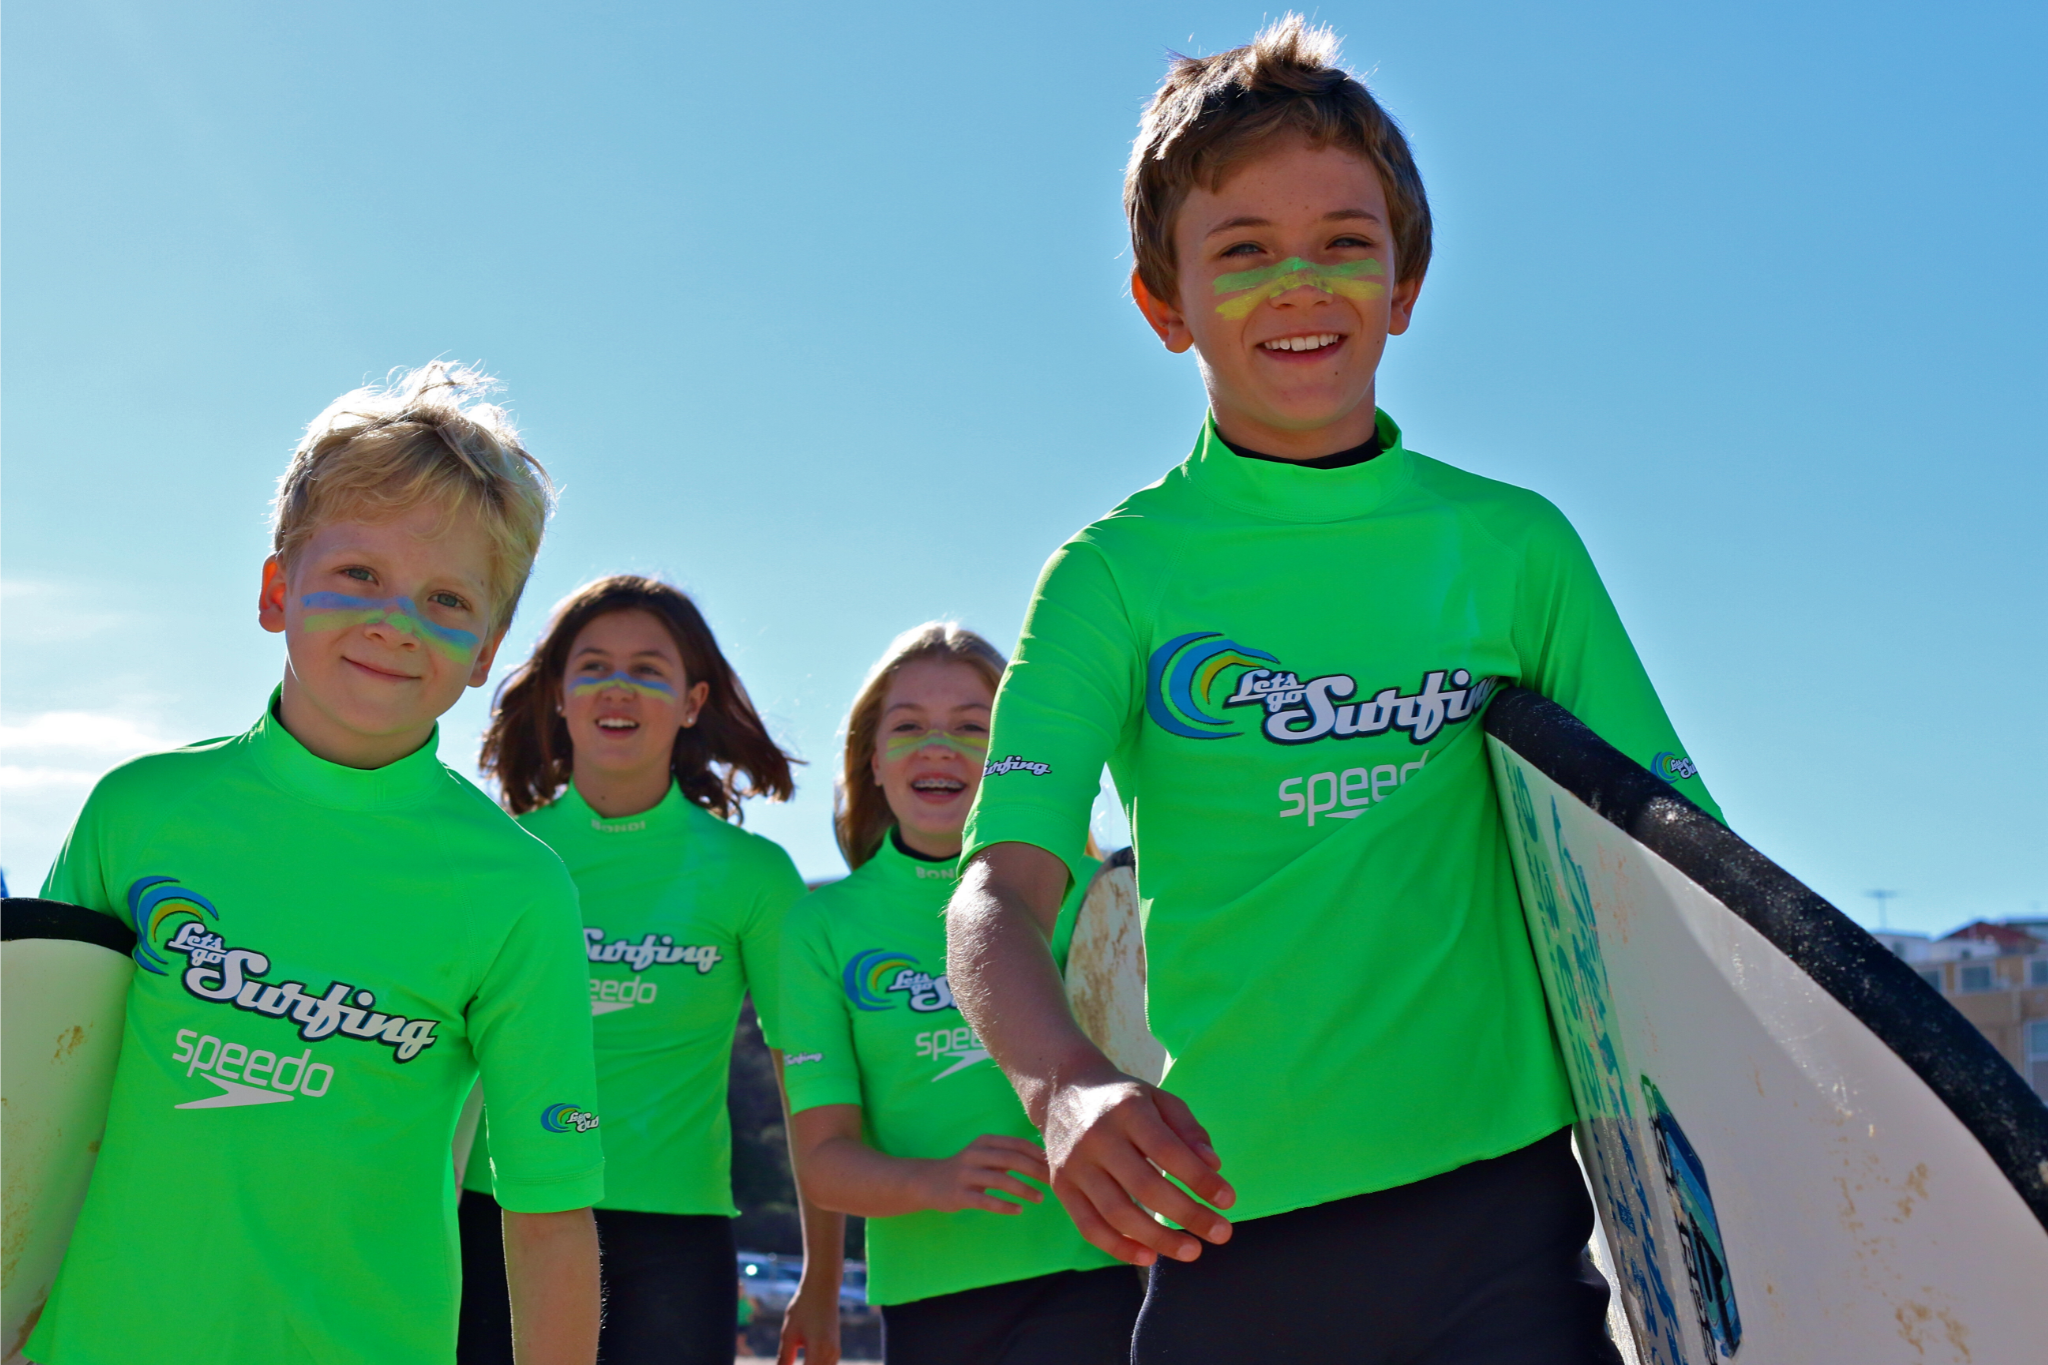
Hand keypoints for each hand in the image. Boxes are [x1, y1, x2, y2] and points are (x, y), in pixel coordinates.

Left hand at [776, 1277, 841, 1364]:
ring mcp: (835, 1353)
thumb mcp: (789, 1334)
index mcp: (818, 1350)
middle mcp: (831, 1354)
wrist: (822, 1288)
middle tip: (786, 1364)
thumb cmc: (803, 1307)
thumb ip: (784, 1359)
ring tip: (790, 1362)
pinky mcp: (835, 1351)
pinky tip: (803, 1363)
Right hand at [913, 1134, 1050, 1213]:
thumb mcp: (986, 1156)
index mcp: (985, 1141)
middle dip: (1035, 1171)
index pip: (1017, 1144)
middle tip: (1053, 1183)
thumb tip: (1044, 1160)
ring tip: (1040, 1198)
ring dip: (1024, 1190)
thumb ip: (1009, 1156)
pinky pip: (986, 1201)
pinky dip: (1005, 1206)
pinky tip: (1019, 1210)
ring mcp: (966, 1175)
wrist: (929, 1181)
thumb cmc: (967, 1168)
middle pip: (1011, 1160)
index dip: (1037, 1155)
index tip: (1055, 1166)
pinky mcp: (960, 1195)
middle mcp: (975, 1154)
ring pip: (1000, 1180)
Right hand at [1043, 1069, 1234, 1266]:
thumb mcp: (1159, 1098)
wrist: (1061, 1092)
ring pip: (1117, 1212)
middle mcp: (1097, 1137)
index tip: (1228, 1201)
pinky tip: (1149, 1257)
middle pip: (1145, 1186)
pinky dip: (1119, 1247)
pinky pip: (1089, 1226)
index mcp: (1127, 1109)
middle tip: (1221, 1234)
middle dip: (1188, 1215)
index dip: (1199, 1179)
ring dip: (1158, 1238)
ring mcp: (1075, 1164)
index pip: (1168, 1150)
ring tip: (1192, 1251)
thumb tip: (1213, 1167)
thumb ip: (1188, 1129)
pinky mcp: (1060, 1186)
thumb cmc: (1123, 1100)